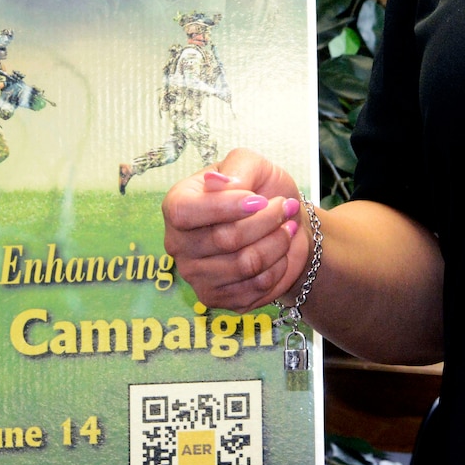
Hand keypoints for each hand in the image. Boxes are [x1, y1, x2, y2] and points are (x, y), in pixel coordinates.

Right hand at [163, 147, 307, 311]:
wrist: (281, 226)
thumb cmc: (261, 191)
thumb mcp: (253, 165)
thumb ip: (236, 169)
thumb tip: (215, 183)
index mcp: (177, 205)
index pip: (185, 212)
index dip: (225, 207)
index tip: (259, 200)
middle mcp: (177, 243)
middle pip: (224, 239)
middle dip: (266, 221)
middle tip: (287, 207)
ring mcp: (194, 275)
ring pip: (244, 264)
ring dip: (277, 243)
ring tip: (288, 227)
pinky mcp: (215, 299)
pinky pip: (254, 288)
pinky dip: (277, 267)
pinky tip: (280, 253)